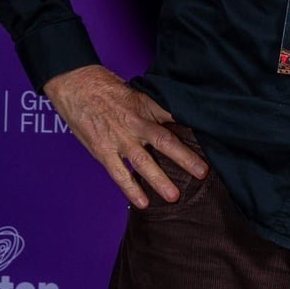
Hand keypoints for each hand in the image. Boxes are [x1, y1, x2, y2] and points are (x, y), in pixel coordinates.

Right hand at [41, 64, 207, 207]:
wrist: (77, 86)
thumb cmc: (108, 89)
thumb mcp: (138, 92)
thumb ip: (157, 108)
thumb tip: (180, 119)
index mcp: (147, 107)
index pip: (175, 118)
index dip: (193, 128)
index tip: (211, 140)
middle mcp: (135, 123)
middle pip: (164, 141)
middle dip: (185, 158)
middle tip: (203, 172)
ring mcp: (119, 139)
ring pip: (142, 161)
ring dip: (159, 179)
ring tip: (175, 196)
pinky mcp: (103, 150)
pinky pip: (118, 173)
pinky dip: (130, 189)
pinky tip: (142, 202)